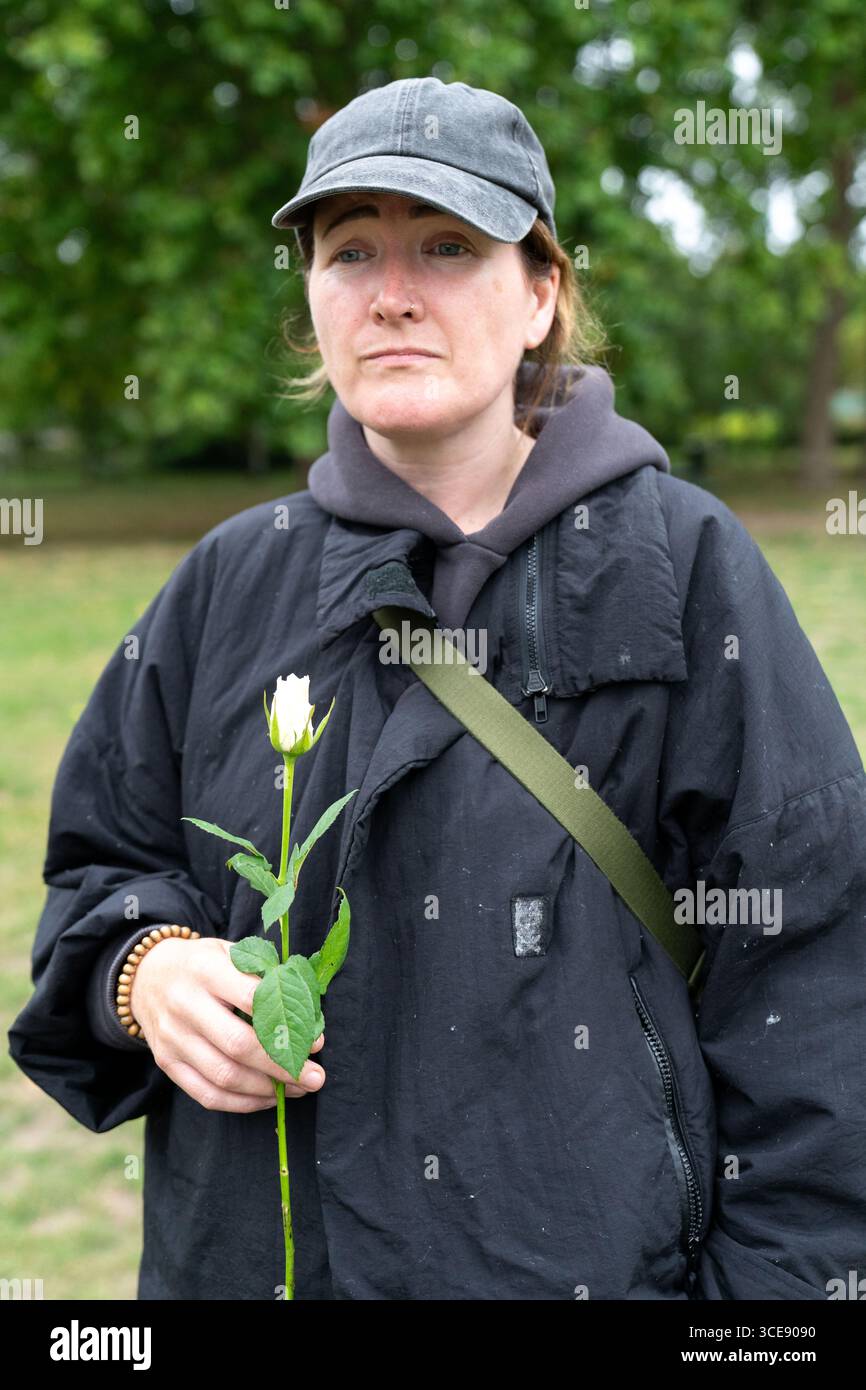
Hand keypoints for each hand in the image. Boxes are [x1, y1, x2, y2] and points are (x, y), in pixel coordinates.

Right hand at [130, 936, 325, 1112]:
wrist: (147, 977)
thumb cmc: (203, 964)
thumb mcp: (230, 952)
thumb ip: (264, 976)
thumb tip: (310, 1017)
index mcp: (205, 969)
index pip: (251, 999)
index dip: (288, 1023)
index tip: (317, 1042)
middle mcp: (185, 1004)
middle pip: (237, 1045)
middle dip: (283, 1066)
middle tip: (315, 1077)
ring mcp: (173, 1037)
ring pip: (224, 1076)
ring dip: (267, 1089)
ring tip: (298, 1089)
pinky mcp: (166, 1063)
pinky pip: (207, 1094)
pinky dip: (242, 1103)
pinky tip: (268, 1098)